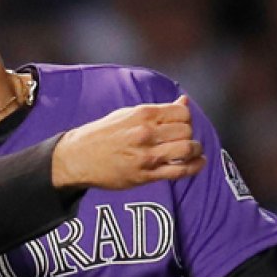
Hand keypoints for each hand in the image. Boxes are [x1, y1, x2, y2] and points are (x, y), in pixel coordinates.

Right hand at [51, 95, 204, 190]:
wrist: (78, 158)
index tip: (182, 123)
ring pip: (187, 149)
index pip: (181, 112)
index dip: (186, 118)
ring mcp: (146, 155)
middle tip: (183, 138)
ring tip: (192, 151)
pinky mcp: (145, 175)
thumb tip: (185, 100)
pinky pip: (179, 171)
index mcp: (142, 114)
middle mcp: (146, 133)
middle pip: (186, 130)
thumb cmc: (102, 134)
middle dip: (190, 134)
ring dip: (194, 150)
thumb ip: (159, 110)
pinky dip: (194, 167)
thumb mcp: (128, 114)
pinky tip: (198, 163)